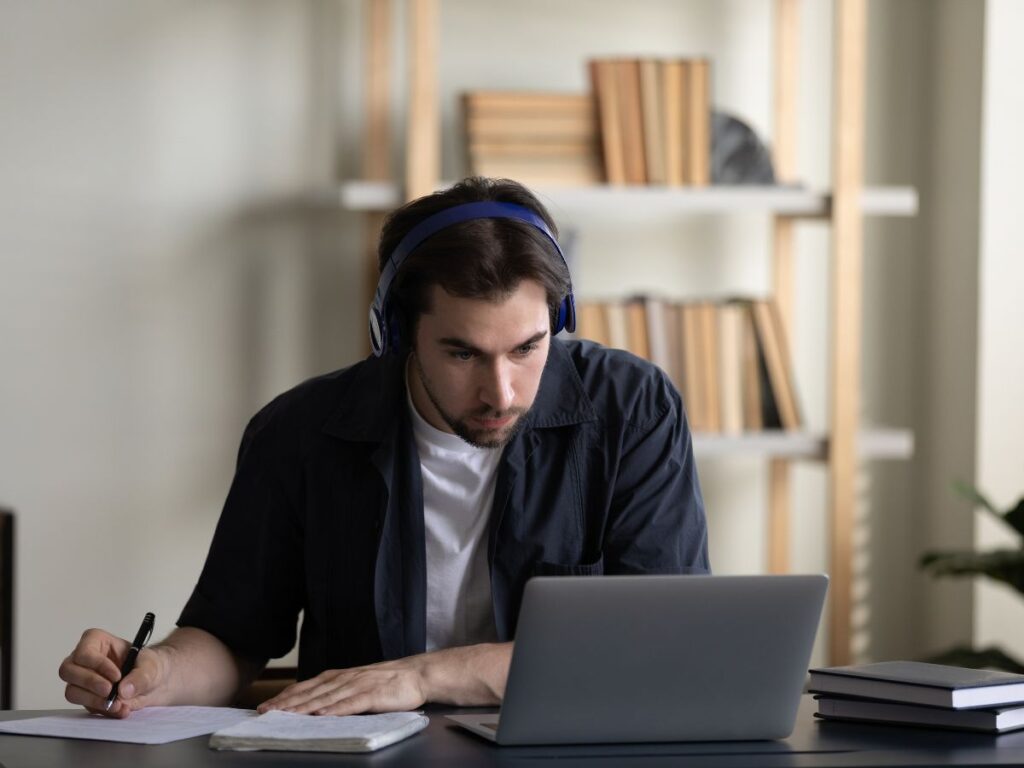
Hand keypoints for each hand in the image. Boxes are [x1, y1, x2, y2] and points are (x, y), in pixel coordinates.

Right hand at [58, 628, 167, 717]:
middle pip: (68, 671)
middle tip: (109, 691)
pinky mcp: (86, 698)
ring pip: (71, 691)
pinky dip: (102, 710)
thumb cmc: (150, 665)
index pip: (84, 652)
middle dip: (89, 683)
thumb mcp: (151, 666)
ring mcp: (81, 681)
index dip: (97, 664)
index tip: (117, 676)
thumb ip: (140, 677)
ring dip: (93, 700)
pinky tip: (120, 709)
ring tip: (118, 704)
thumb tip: (123, 691)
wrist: (155, 684)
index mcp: (96, 641)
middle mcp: (83, 660)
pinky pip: (85, 707)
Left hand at [257, 658, 426, 715]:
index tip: (267, 705)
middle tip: (266, 712)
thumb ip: (337, 691)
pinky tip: (323, 715)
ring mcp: (359, 686)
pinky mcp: (373, 695)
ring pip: (327, 698)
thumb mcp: (357, 682)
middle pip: (311, 692)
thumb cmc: (387, 681)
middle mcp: (345, 678)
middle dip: (287, 703)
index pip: (307, 686)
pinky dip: (336, 709)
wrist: (417, 674)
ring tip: (287, 715)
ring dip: (305, 707)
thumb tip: (314, 705)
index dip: (286, 696)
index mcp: (340, 676)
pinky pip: (352, 703)